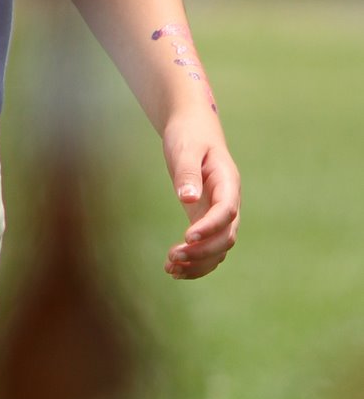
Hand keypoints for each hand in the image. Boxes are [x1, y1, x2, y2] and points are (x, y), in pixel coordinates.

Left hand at [162, 123, 240, 279]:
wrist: (192, 128)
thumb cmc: (189, 134)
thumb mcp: (186, 148)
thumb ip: (188, 172)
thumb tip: (187, 199)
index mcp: (228, 183)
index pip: (226, 211)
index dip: (210, 227)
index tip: (186, 236)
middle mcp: (228, 202)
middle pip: (226, 237)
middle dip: (202, 251)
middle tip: (172, 256)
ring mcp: (218, 213)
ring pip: (218, 248)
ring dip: (198, 262)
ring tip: (170, 270)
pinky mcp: (206, 219)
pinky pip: (207, 247)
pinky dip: (194, 261)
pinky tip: (174, 269)